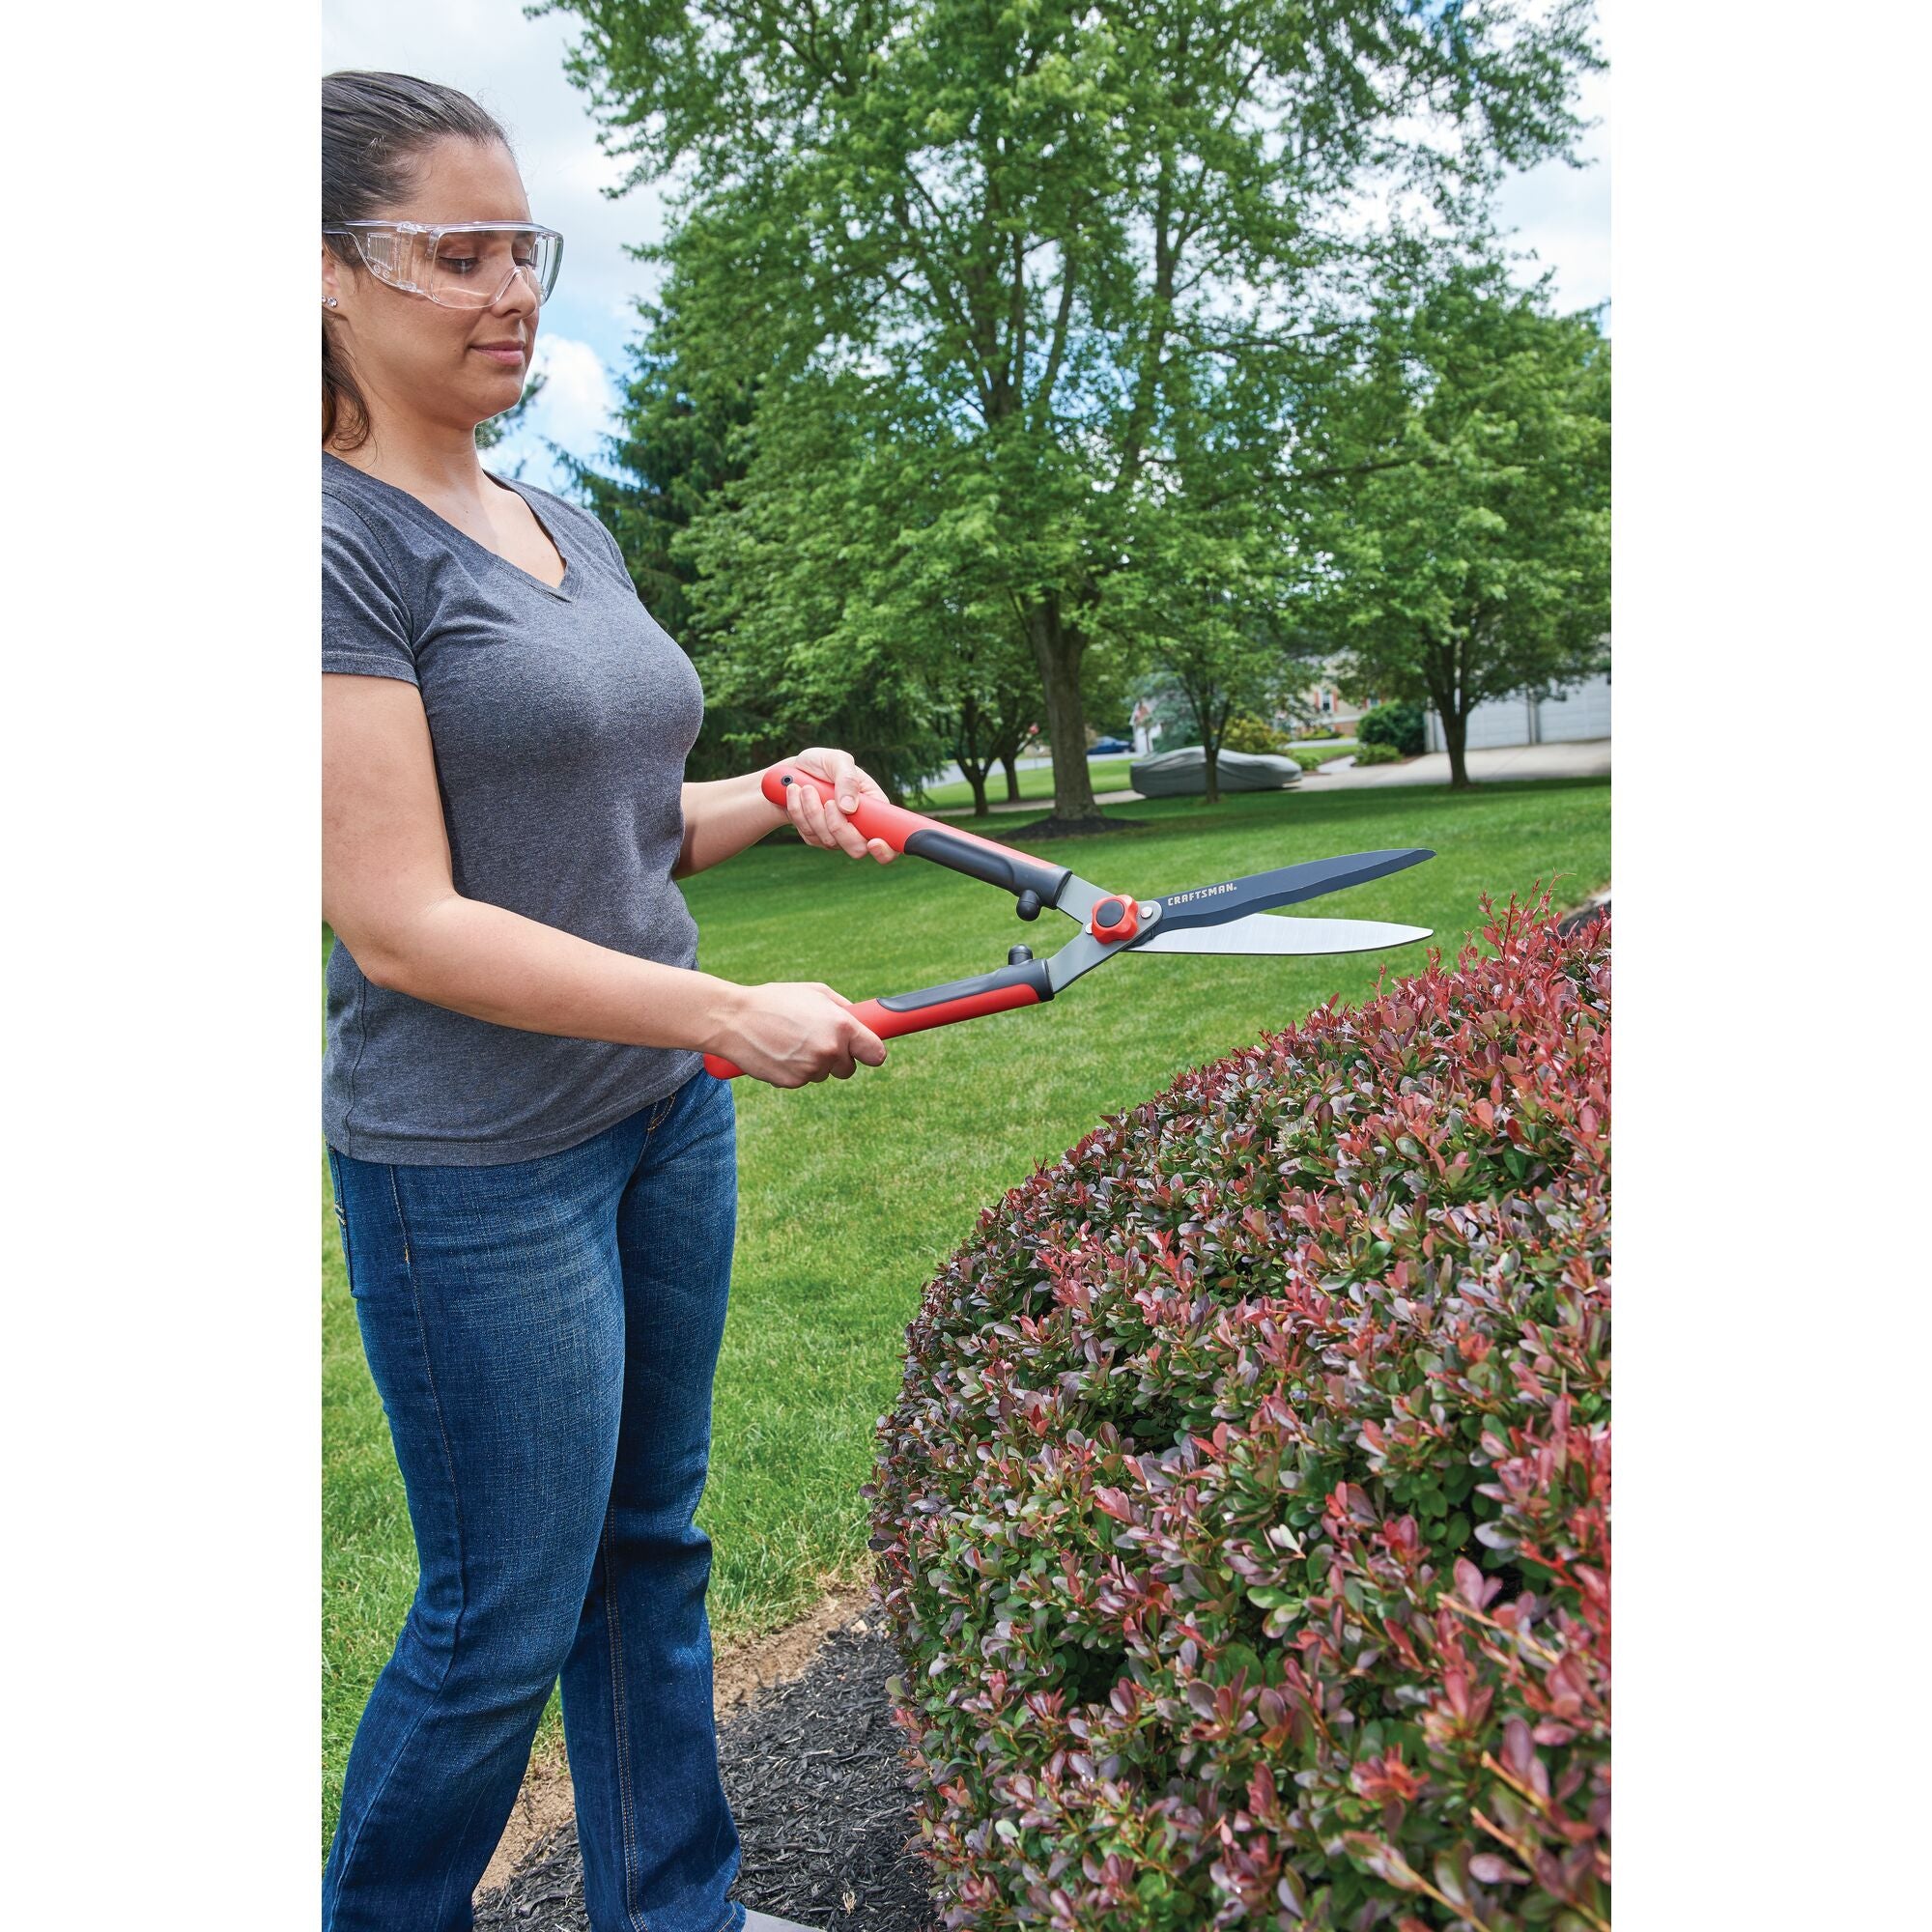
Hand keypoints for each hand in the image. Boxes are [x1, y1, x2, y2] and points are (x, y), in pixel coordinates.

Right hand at [714, 981, 887, 1086]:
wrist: (734, 1019)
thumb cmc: (775, 1000)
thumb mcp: (814, 992)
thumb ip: (843, 1008)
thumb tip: (861, 1021)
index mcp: (841, 1026)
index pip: (876, 1053)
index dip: (872, 1052)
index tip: (867, 1052)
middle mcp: (830, 1051)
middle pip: (849, 1069)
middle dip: (839, 1058)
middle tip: (818, 1040)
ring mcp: (811, 1070)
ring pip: (823, 1074)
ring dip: (813, 1062)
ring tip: (790, 1040)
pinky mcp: (792, 1083)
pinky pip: (802, 1079)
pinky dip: (794, 1069)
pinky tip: (779, 1051)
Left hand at [781, 747, 898, 863]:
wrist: (789, 774)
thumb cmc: (820, 763)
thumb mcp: (837, 760)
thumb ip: (847, 779)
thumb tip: (850, 808)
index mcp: (874, 808)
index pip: (890, 838)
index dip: (886, 849)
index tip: (874, 842)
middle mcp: (858, 826)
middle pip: (857, 849)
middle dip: (837, 826)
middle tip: (827, 801)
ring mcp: (837, 835)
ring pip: (828, 842)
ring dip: (813, 812)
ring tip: (805, 787)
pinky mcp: (816, 838)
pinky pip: (809, 836)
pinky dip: (799, 813)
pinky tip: (795, 794)